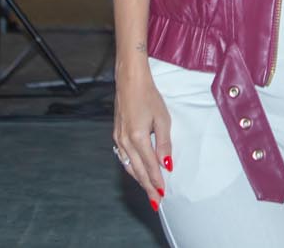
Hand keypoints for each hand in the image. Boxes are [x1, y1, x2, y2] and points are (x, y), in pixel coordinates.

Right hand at [112, 61, 172, 205]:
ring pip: (129, 166)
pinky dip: (132, 168)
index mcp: (138, 138)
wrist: (129, 81)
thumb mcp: (162, 118)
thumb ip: (164, 143)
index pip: (149, 166)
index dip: (157, 181)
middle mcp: (125, 141)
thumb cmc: (148, 96)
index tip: (163, 194)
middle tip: (156, 201)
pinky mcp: (116, 135)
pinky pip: (124, 158)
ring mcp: (118, 139)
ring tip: (149, 191)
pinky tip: (138, 172)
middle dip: (148, 187)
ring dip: (139, 180)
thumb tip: (166, 164)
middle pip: (138, 171)